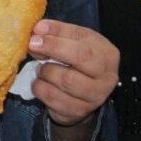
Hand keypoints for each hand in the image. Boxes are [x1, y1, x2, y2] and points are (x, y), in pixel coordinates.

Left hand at [28, 20, 118, 140]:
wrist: (83, 92)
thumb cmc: (79, 60)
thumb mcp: (74, 40)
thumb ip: (58, 32)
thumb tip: (38, 29)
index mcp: (108, 55)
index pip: (82, 47)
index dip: (56, 41)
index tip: (35, 36)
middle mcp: (107, 78)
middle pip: (78, 62)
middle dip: (51, 52)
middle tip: (33, 48)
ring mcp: (95, 98)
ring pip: (64, 82)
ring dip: (45, 72)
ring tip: (40, 68)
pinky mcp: (79, 111)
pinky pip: (54, 99)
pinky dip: (41, 89)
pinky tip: (40, 83)